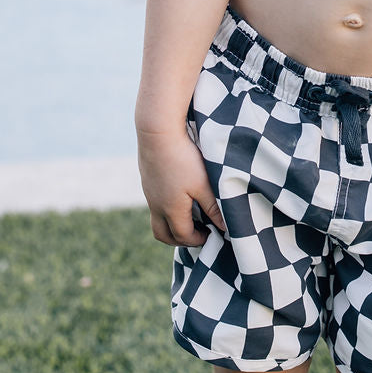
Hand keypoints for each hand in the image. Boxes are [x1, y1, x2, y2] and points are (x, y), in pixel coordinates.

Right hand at [137, 125, 225, 247]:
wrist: (157, 132)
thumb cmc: (184, 159)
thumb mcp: (204, 184)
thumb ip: (214, 208)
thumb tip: (224, 228)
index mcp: (171, 209)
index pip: (182, 236)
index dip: (198, 240)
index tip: (211, 234)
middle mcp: (156, 205)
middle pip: (162, 235)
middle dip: (179, 239)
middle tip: (197, 233)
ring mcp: (149, 193)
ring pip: (156, 220)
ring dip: (171, 224)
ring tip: (189, 216)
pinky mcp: (147, 181)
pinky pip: (154, 204)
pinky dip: (166, 210)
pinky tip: (180, 196)